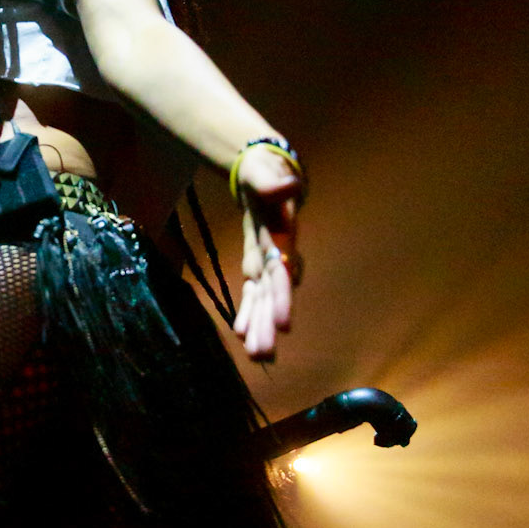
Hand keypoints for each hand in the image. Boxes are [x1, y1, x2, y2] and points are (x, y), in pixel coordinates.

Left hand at [233, 145, 302, 360]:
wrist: (266, 171)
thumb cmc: (265, 170)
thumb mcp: (264, 171)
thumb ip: (272, 180)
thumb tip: (288, 184)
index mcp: (282, 235)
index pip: (283, 271)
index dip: (283, 296)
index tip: (283, 324)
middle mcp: (279, 253)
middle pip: (274, 293)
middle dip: (269, 324)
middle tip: (264, 355)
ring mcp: (268, 259)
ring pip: (263, 297)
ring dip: (259, 326)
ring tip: (256, 357)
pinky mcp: (257, 261)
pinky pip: (253, 290)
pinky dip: (248, 311)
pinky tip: (239, 334)